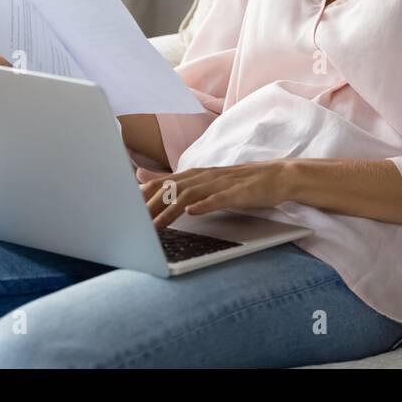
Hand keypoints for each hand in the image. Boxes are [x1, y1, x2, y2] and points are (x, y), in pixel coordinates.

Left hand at [134, 161, 293, 230]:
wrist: (278, 176)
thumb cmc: (240, 183)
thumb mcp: (203, 180)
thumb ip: (173, 180)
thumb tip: (140, 176)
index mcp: (195, 174)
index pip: (162, 183)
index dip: (142, 196)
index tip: (123, 210)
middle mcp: (204, 176)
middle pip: (171, 188)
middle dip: (150, 206)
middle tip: (131, 223)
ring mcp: (221, 182)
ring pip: (190, 194)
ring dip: (171, 210)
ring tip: (156, 226)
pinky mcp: (238, 191)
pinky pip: (219, 197)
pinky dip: (205, 204)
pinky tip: (193, 211)